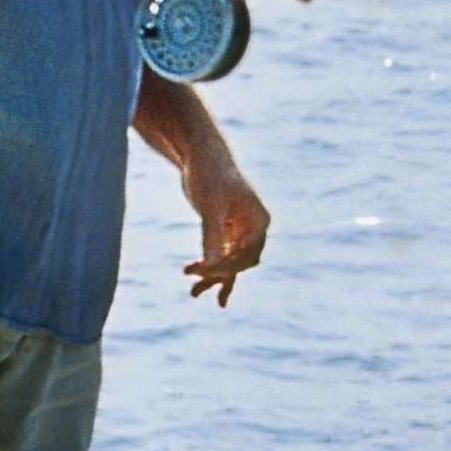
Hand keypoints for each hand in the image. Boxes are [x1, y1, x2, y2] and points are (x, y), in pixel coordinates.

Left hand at [181, 159, 270, 306]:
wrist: (200, 156)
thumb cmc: (210, 175)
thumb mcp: (211, 206)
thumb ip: (213, 236)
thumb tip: (212, 264)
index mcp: (259, 221)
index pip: (247, 255)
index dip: (226, 266)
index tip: (200, 268)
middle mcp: (253, 229)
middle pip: (241, 263)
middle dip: (219, 273)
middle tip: (191, 274)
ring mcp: (239, 231)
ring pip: (231, 263)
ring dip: (214, 277)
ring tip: (193, 294)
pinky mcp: (224, 231)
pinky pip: (221, 256)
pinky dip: (210, 268)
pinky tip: (197, 282)